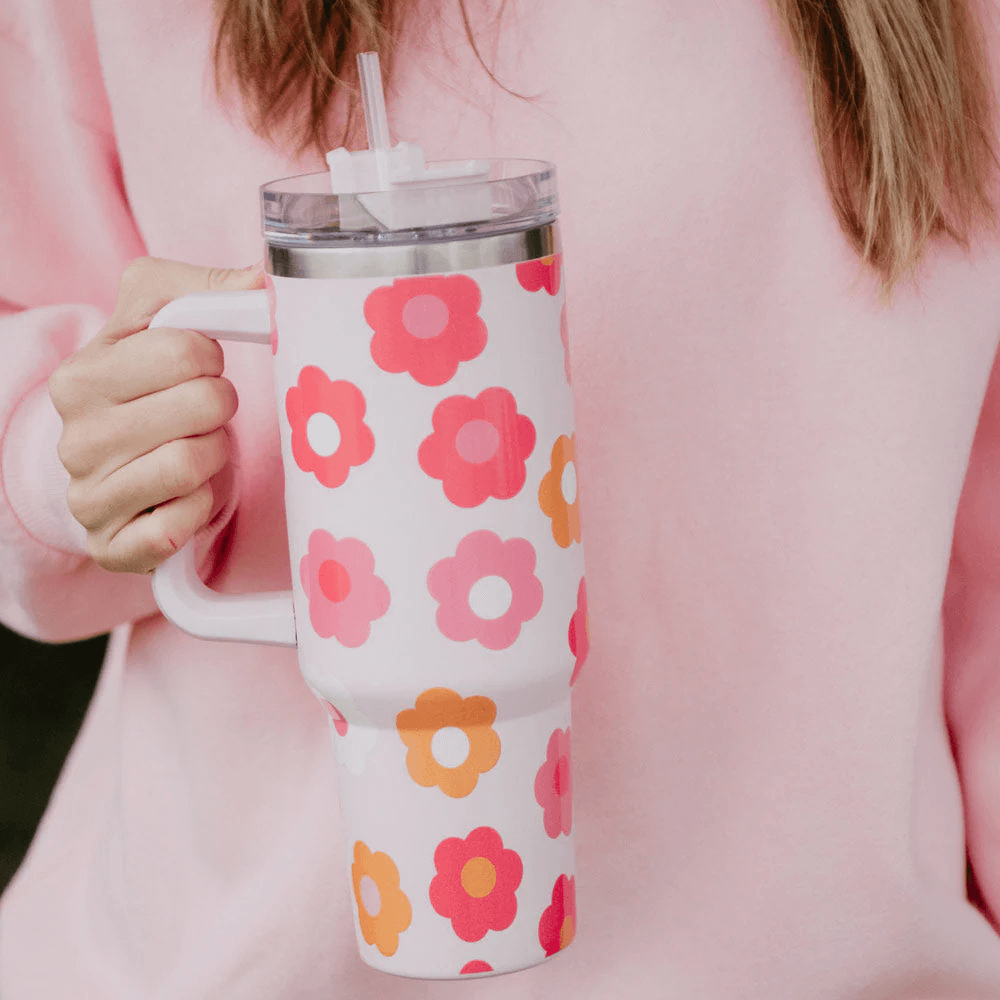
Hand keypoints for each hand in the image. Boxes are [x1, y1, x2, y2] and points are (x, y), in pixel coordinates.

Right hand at [48, 256, 263, 573]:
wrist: (118, 468)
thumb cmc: (147, 391)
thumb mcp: (158, 324)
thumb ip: (201, 287)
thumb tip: (258, 281)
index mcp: (80, 377)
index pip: (190, 350)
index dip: (211, 359)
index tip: (198, 371)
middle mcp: (75, 440)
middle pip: (203, 405)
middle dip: (219, 407)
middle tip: (204, 414)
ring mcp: (89, 499)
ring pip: (194, 465)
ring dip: (214, 455)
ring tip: (197, 450)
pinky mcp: (112, 548)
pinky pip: (180, 526)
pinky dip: (199, 508)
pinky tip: (185, 496)